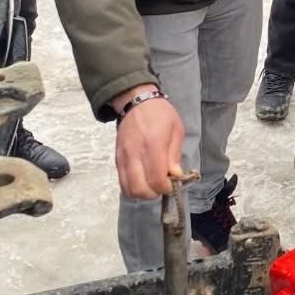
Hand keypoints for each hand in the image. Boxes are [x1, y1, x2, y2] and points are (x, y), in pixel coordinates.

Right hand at [110, 85, 183, 199]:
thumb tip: (175, 175)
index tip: (171, 182)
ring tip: (152, 183)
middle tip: (161, 185)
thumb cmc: (160, 114)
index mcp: (153, 145)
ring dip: (142, 192)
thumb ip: (175, 155)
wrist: (136, 101)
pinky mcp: (117, 159)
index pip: (156, 179)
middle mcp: (135, 154)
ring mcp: (124, 157)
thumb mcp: (176, 130)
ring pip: (128, 189)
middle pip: (139, 189)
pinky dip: (132, 187)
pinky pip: (122, 181)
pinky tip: (142, 179)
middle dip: (153, 193)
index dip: (165, 188)